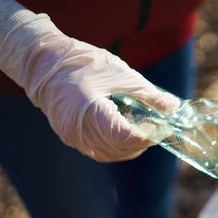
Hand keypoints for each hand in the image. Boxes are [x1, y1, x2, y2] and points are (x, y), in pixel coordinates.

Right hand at [0, 16, 179, 161]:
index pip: (126, 137)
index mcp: (90, 112)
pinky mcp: (70, 138)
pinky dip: (116, 146)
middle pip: (120, 149)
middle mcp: (79, 131)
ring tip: (141, 129)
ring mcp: (73, 138)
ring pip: (110, 154)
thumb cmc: (82, 63)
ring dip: (130, 146)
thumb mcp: (120, 74)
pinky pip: (99, 151)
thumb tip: (173, 107)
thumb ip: (148, 94)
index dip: (147, 135)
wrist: (43, 62)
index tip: (161, 127)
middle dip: (142, 141)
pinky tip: (125, 133)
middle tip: (156, 127)